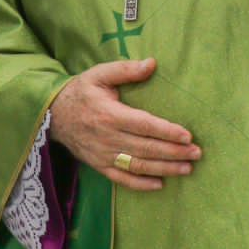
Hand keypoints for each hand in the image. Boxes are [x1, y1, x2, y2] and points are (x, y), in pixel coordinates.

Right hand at [48, 58, 200, 190]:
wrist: (52, 115)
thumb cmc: (81, 91)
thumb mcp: (99, 74)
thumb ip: (125, 70)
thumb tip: (152, 64)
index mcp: (110, 114)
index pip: (144, 125)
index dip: (167, 131)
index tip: (187, 136)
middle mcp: (108, 137)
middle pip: (146, 148)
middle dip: (173, 152)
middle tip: (197, 154)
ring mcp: (103, 155)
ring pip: (138, 165)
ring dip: (164, 168)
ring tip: (187, 169)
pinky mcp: (98, 165)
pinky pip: (121, 178)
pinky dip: (140, 184)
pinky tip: (159, 185)